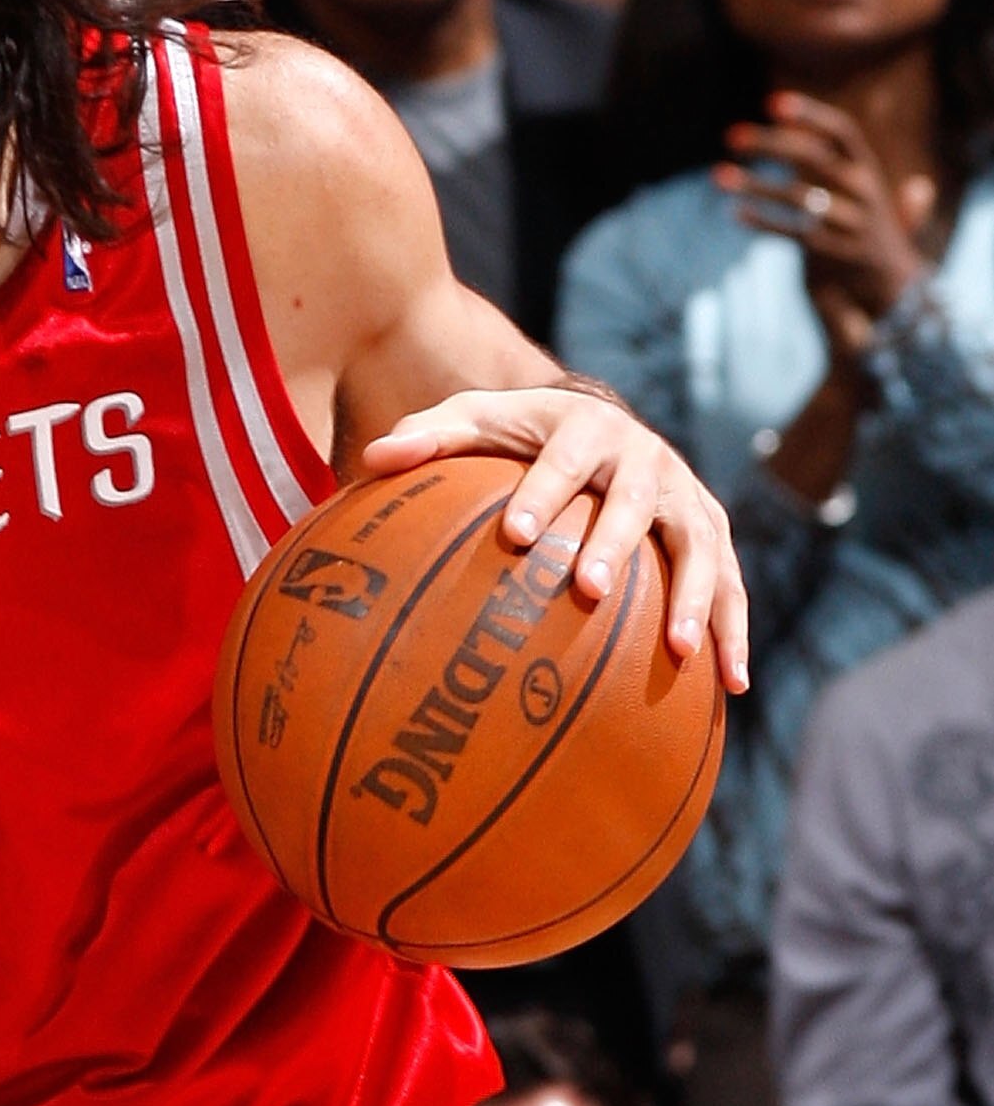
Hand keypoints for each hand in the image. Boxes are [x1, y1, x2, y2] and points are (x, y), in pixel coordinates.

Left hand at [360, 386, 747, 691]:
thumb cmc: (519, 433)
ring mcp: (685, 496)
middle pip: (635, 501)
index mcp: (587, 427)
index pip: (565, 458)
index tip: (517, 534)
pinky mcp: (708, 531)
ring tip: (679, 648)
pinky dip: (733, 631)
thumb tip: (372, 461)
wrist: (595, 423)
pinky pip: (731, 583)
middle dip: (614, 544)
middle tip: (589, 590)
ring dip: (694, 595)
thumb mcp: (473, 420)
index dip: (544, 491)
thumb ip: (426, 436)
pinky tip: (730, 685)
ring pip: (698, 545)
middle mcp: (646, 458)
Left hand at [717, 93, 936, 357]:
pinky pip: (794, 234)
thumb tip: (792, 130)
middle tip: (731, 135)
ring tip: (717, 175)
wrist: (891, 282)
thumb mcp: (857, 189)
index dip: (810, 115)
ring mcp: (851, 222)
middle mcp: (864, 190)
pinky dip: (763, 223)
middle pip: (813, 158)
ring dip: (754, 185)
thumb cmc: (865, 226)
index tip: (772, 102)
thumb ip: (829, 160)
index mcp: (869, 169)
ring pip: (798, 197)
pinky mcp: (834, 253)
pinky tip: (735, 212)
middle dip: (770, 144)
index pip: (841, 132)